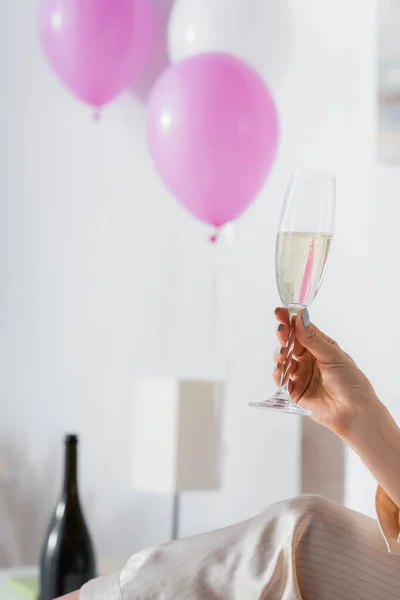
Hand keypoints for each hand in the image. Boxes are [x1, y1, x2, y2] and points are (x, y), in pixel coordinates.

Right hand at [273, 307, 378, 435]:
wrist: (354, 411)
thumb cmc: (350, 381)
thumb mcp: (332, 356)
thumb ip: (312, 339)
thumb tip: (300, 317)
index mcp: (320, 347)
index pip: (302, 330)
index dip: (290, 320)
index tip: (280, 312)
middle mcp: (309, 359)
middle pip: (290, 343)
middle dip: (284, 336)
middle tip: (281, 331)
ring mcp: (301, 375)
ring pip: (284, 360)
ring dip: (280, 355)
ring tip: (282, 354)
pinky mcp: (295, 391)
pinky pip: (282, 380)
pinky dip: (278, 373)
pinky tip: (280, 370)